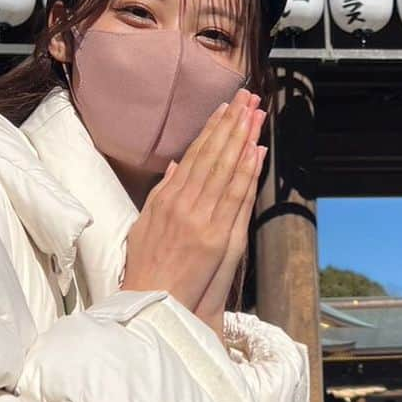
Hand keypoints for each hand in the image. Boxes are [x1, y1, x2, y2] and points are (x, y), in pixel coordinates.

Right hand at [121, 89, 265, 321]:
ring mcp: (202, 219)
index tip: (225, 107)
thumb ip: (161, 193)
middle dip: (231, 124)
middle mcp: (185, 204)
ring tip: (255, 113)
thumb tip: (175, 166)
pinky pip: (236, 198)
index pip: (195, 155)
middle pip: (213, 155)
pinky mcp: (217, 237)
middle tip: (246, 96)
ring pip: (226, 170)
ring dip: (242, 139)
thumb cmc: (147, 269)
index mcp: (168, 199)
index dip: (212, 129)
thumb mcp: (144, 225)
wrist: (152, 304)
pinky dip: (248, 172)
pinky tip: (257, 151)